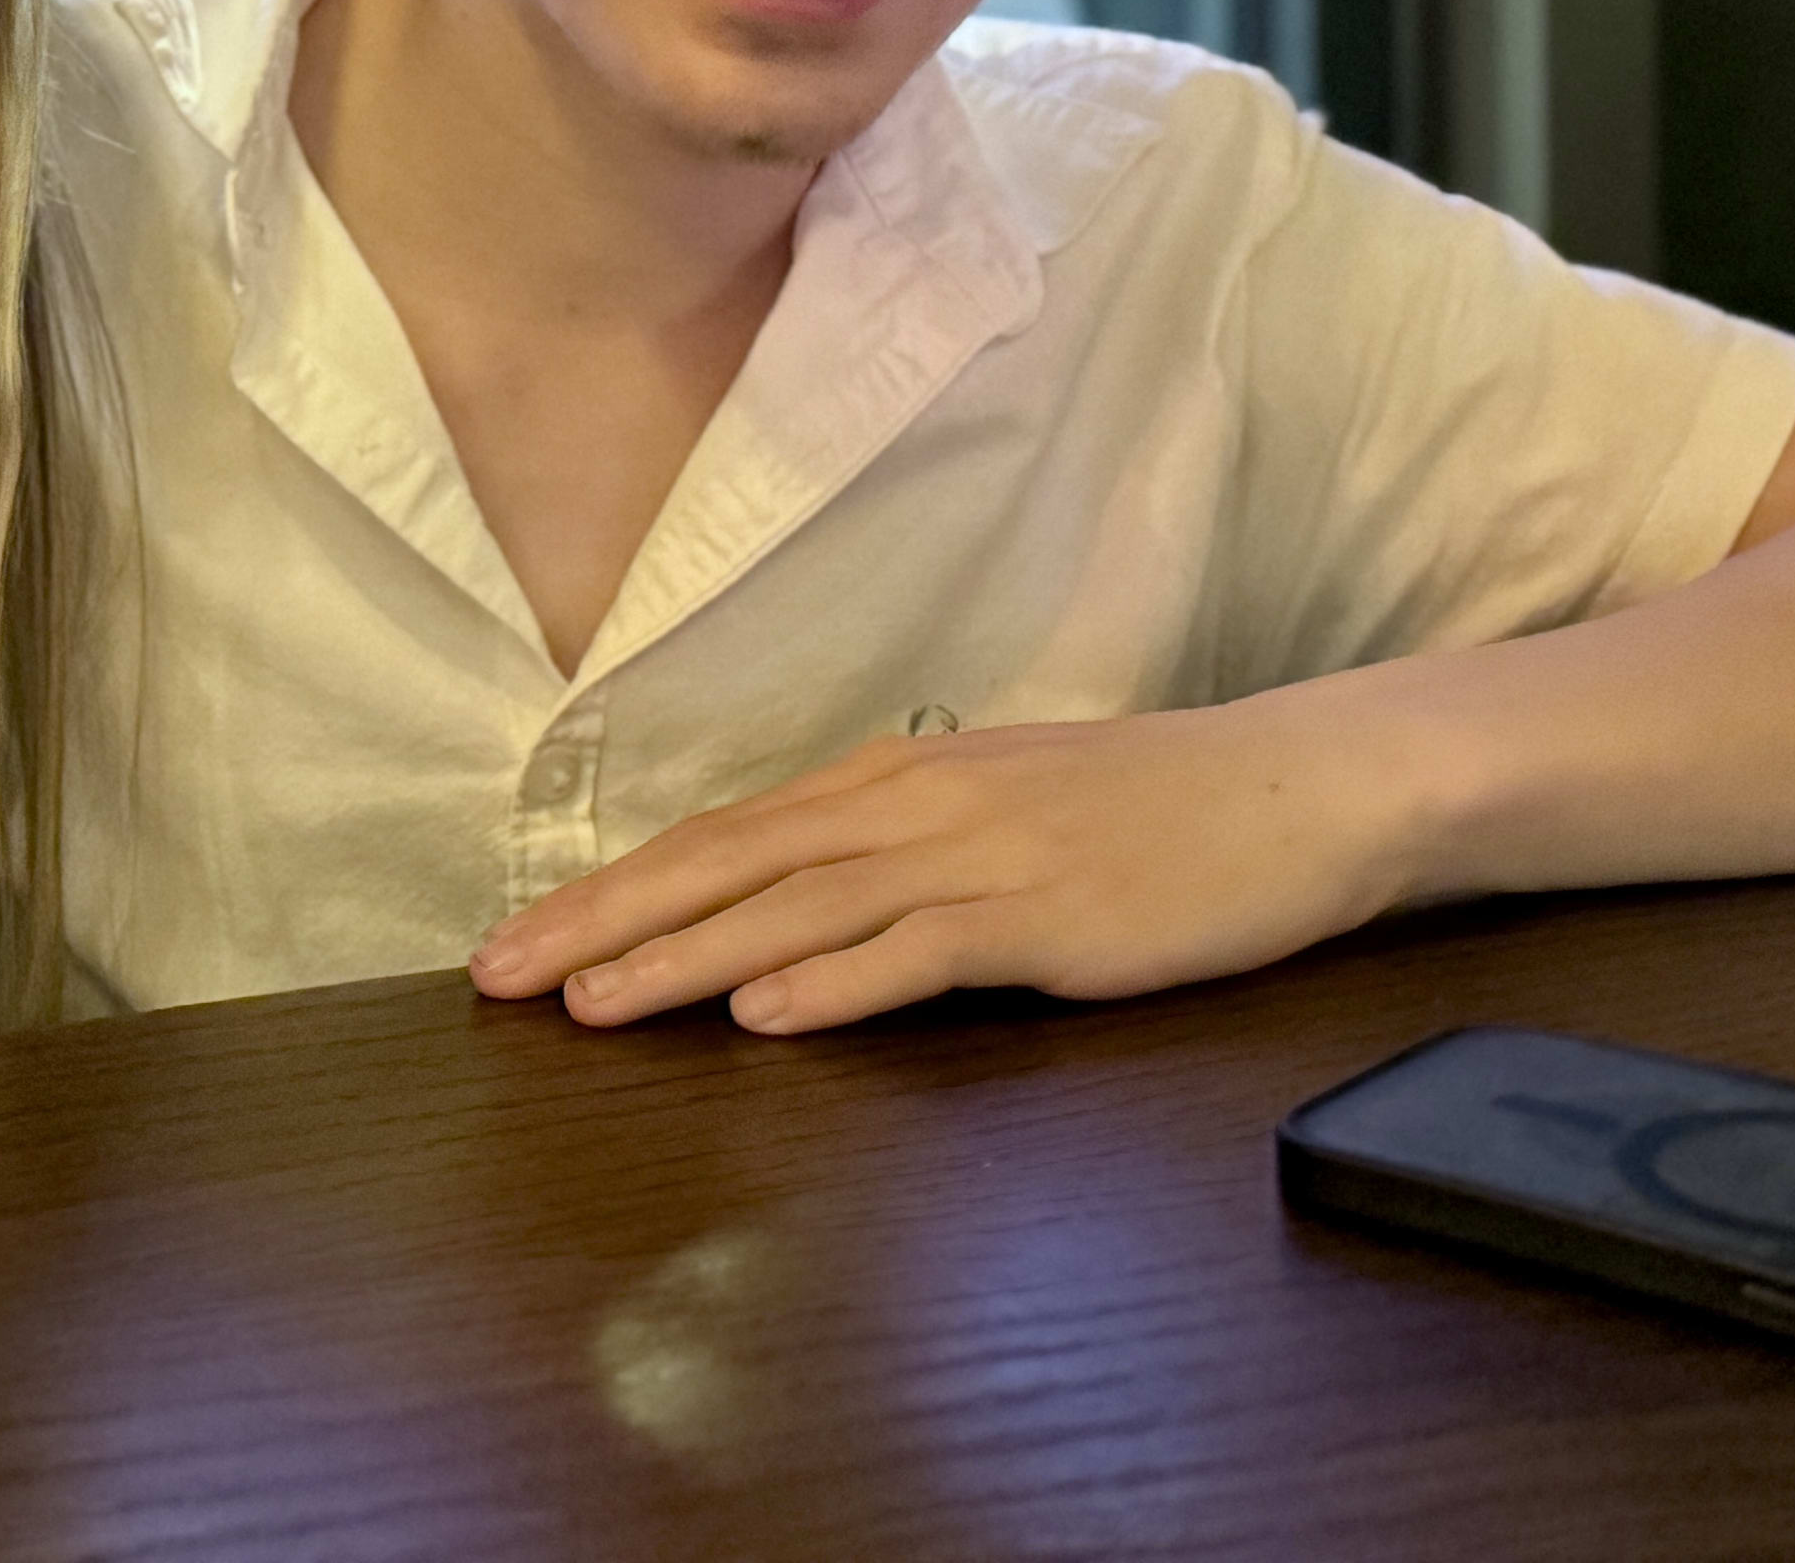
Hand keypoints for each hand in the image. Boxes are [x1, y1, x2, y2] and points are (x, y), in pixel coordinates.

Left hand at [467, 697, 1423, 1033]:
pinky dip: (835, 981)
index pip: (717, 836)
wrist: (1295, 788)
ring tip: (593, 1004)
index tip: (516, 940)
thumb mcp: (994, 807)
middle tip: (499, 976)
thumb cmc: (1148, 809)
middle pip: (725, 862)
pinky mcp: (1045, 915)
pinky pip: (918, 950)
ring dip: (685, 957)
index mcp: (888, 780)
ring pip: (797, 906)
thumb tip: (787, 908)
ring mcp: (976, 855)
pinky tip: (764, 1014)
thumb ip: (891, 851)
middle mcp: (910, 803)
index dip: (610, 889)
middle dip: (603, 921)